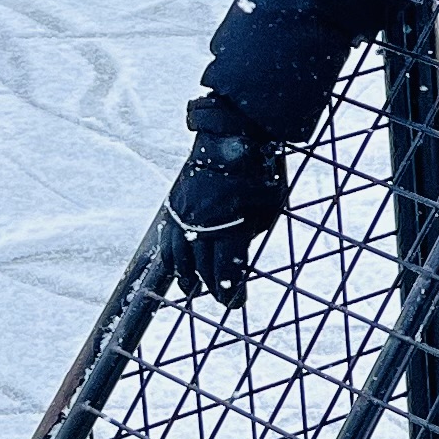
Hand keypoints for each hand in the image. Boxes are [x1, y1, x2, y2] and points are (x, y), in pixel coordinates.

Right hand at [165, 110, 290, 304]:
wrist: (230, 135)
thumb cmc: (259, 171)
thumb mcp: (269, 206)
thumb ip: (253, 231)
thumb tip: (240, 250)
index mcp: (230, 227)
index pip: (227, 270)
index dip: (230, 291)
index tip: (235, 303)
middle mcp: (204, 225)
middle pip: (203, 268)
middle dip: (213, 287)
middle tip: (222, 299)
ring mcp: (186, 215)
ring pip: (180, 258)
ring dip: (187, 277)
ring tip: (193, 289)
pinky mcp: (174, 204)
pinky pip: (169, 239)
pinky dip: (172, 257)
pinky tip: (177, 266)